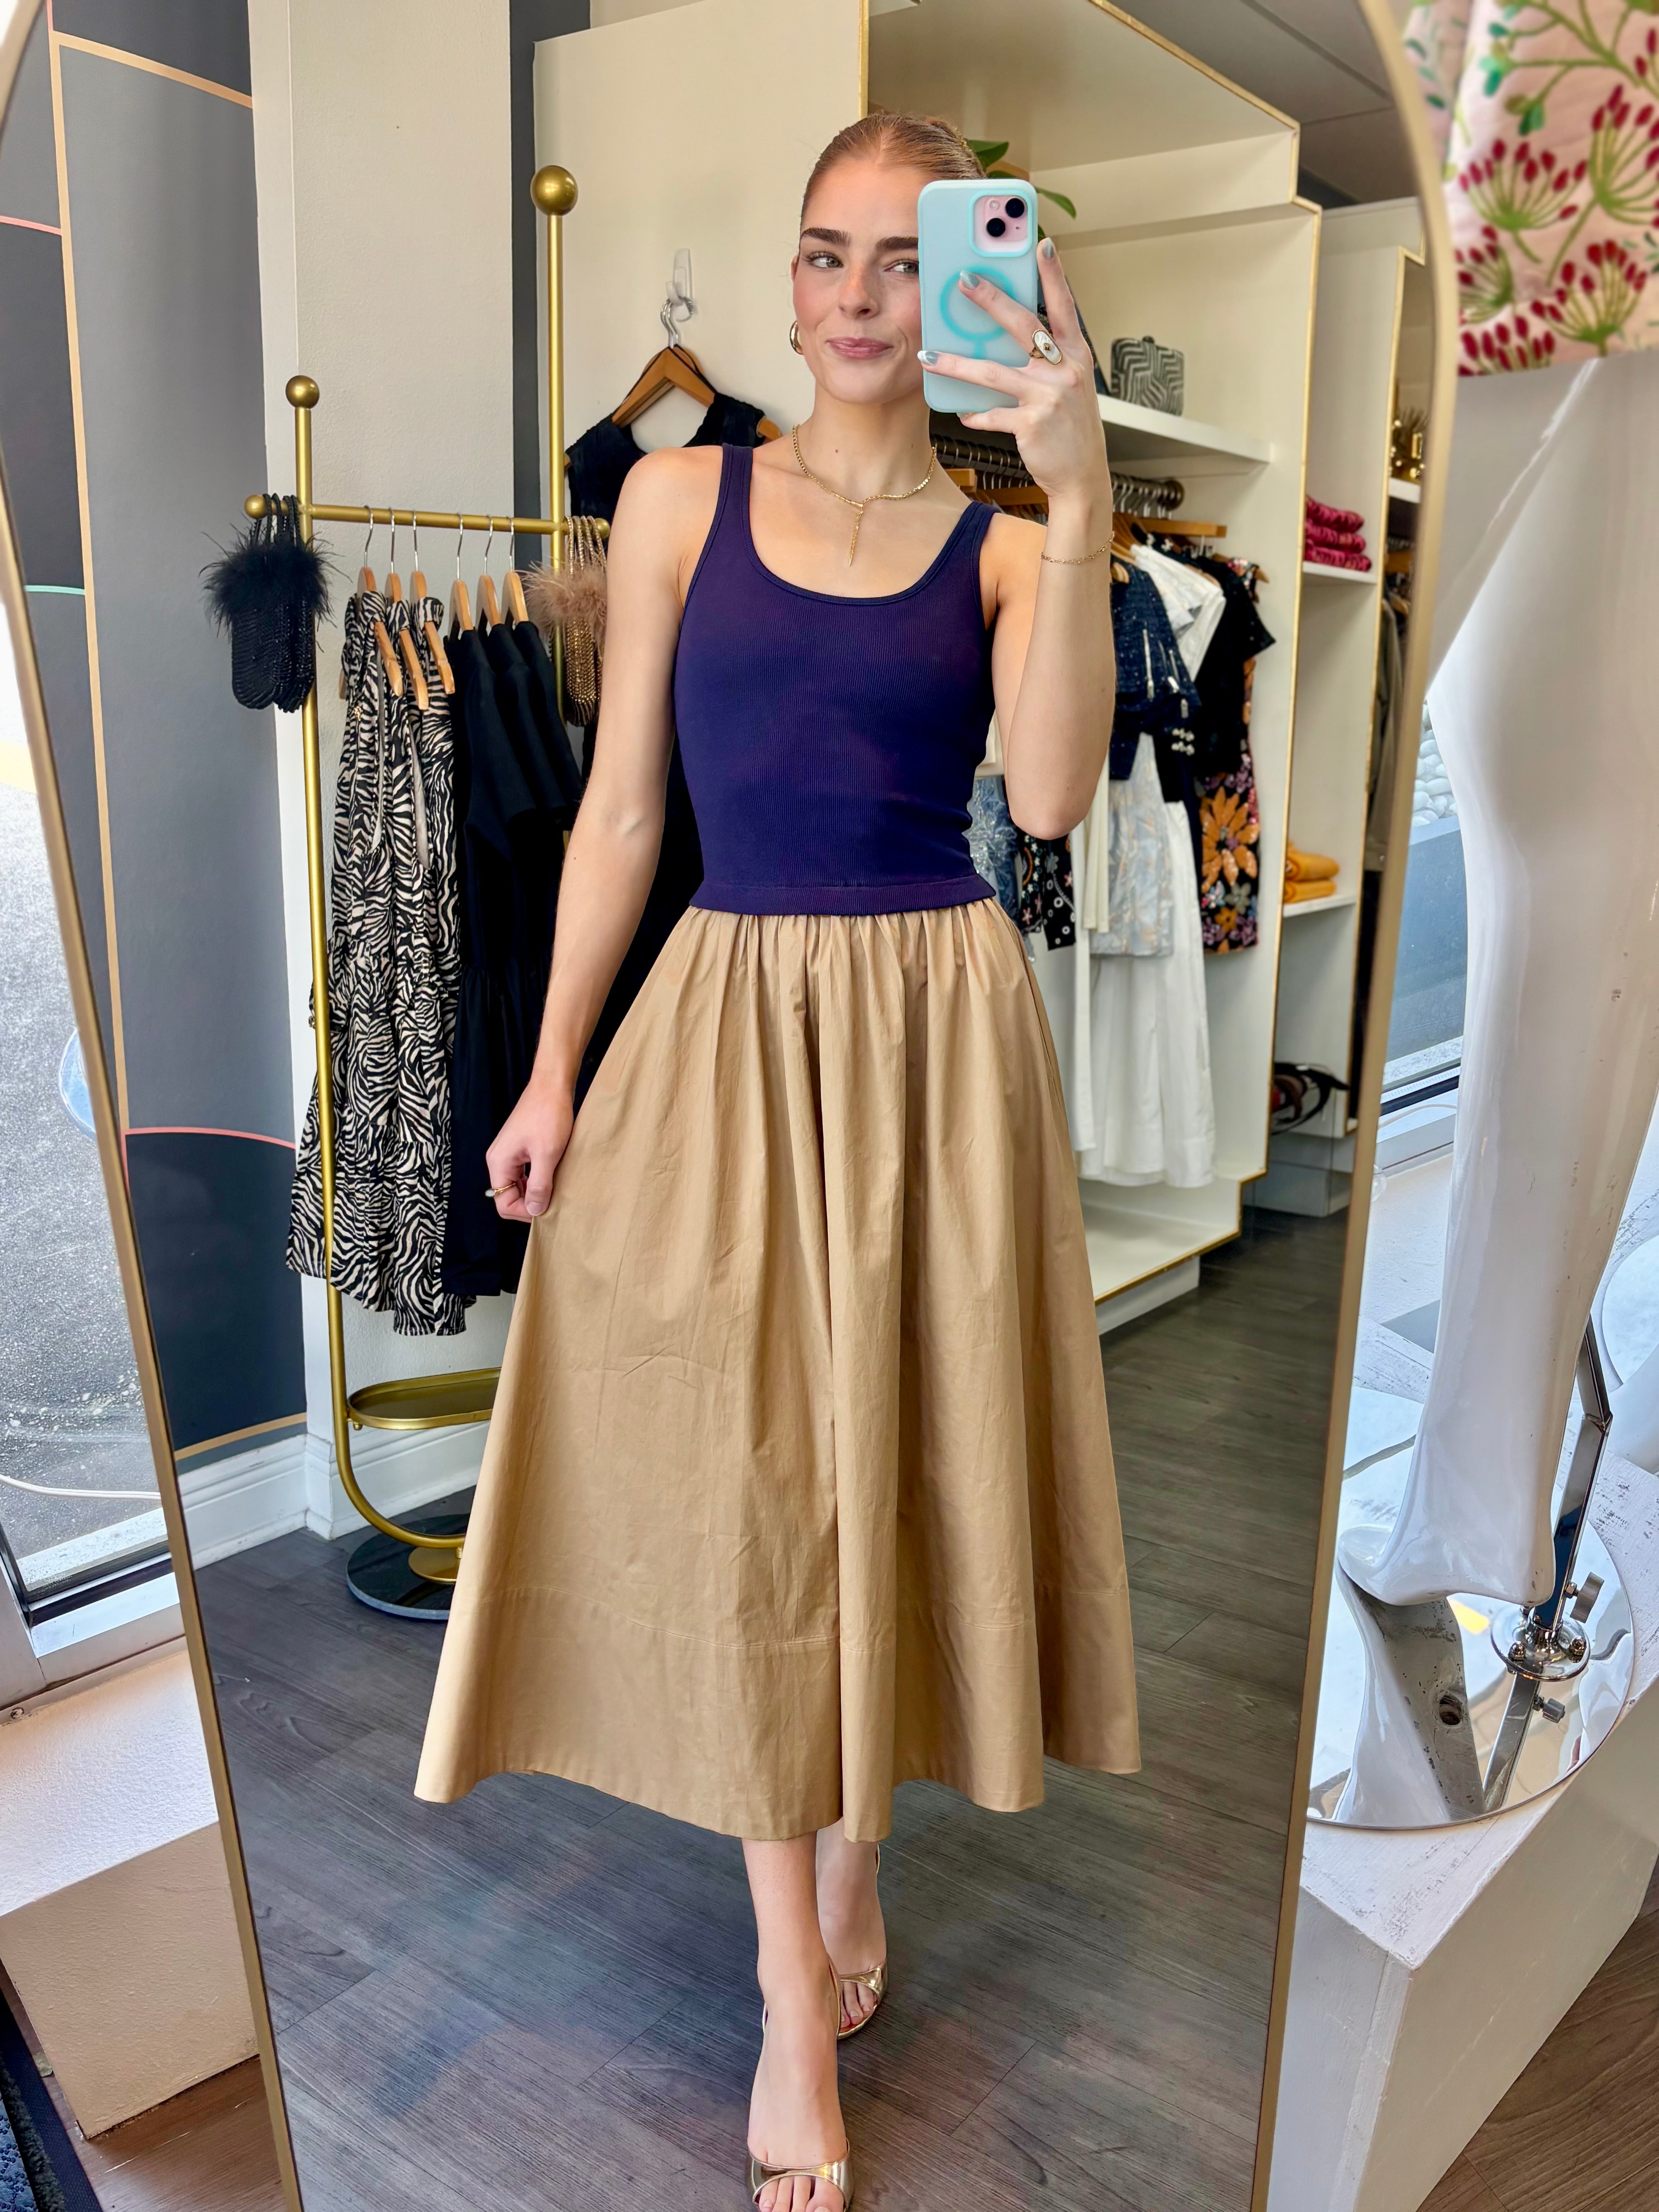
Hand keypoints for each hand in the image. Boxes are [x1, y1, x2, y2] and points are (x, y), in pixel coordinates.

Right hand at [485, 1076, 573, 1221]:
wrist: (551, 1086)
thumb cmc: (548, 1115)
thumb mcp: (546, 1154)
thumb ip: (538, 1185)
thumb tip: (534, 1211)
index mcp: (498, 1163)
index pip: (502, 1203)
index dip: (524, 1212)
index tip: (547, 1211)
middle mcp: (498, 1159)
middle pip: (508, 1196)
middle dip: (529, 1204)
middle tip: (553, 1204)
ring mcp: (508, 1153)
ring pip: (517, 1185)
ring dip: (534, 1192)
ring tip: (555, 1192)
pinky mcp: (519, 1148)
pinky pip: (523, 1173)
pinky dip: (536, 1180)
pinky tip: (553, 1178)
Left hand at [920, 240, 1110, 508]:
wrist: (1083, 476)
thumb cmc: (1070, 427)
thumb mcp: (1067, 385)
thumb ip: (1044, 359)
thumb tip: (1002, 337)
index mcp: (1075, 354)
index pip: (1063, 305)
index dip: (1054, 274)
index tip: (1041, 243)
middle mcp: (1065, 369)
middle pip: (1022, 325)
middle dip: (991, 300)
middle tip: (963, 280)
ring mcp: (1049, 396)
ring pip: (992, 372)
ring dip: (956, 364)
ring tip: (928, 355)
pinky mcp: (1031, 424)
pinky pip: (992, 414)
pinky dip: (975, 414)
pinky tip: (963, 413)